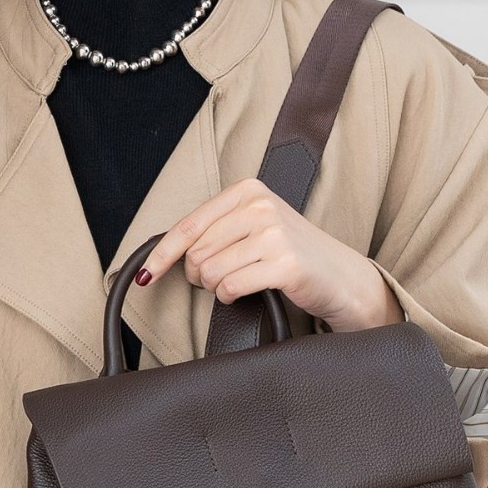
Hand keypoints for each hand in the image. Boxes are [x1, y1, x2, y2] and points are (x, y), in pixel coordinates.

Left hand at [135, 178, 403, 332]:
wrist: (341, 277)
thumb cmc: (292, 256)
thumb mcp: (254, 228)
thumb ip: (217, 231)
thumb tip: (167, 254)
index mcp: (248, 191)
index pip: (189, 225)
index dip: (162, 255)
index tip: (146, 276)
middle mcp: (260, 206)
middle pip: (197, 253)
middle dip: (200, 277)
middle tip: (218, 282)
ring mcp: (273, 233)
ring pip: (211, 273)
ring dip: (218, 289)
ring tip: (241, 284)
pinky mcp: (283, 263)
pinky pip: (231, 287)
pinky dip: (232, 297)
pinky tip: (248, 292)